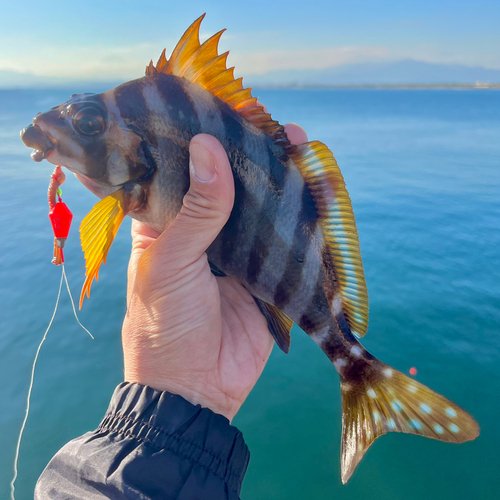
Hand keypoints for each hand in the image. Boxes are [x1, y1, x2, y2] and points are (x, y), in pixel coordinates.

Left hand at [122, 124, 307, 421]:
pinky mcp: (267, 276)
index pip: (190, 173)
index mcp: (169, 225)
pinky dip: (306, 220)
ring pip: (265, 210)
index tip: (234, 115)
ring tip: (303, 149)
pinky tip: (319, 193)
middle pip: (234, 186)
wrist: (194, 389)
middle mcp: (205, 233)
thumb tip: (210, 148)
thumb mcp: (171, 263)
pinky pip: (289, 243)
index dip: (211, 144)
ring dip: (284, 182)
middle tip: (280, 129)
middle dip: (257, 158)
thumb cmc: (165, 325)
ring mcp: (240, 254)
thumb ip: (197, 211)